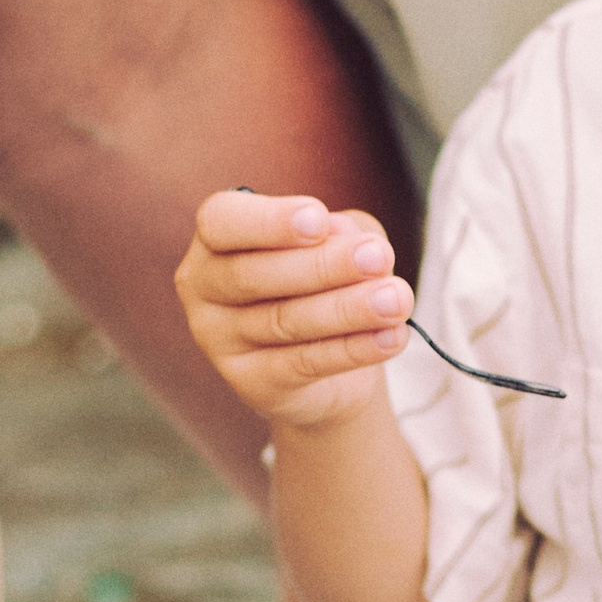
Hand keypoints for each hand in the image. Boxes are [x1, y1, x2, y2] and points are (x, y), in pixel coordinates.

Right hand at [176, 193, 410, 428]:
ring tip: (397, 299)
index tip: (318, 218)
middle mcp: (204, 286)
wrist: (327, 364)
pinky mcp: (250, 383)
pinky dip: (353, 349)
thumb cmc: (325, 282)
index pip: (222, 221)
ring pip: (284, 321)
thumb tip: (345, 237)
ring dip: (348, 309)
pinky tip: (391, 336)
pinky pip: (303, 364)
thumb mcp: (340, 242)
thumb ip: (342, 233)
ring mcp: (219, 340)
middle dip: (324, 266)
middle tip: (379, 258)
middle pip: (255, 275)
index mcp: (216, 237)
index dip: (269, 220)